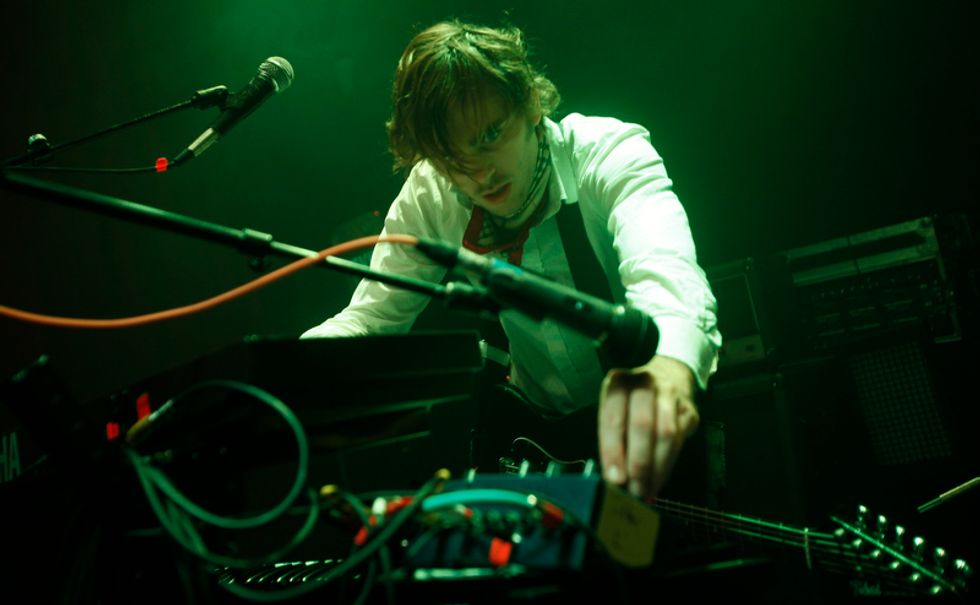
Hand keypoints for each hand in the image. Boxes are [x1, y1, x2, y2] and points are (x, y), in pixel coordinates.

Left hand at [598, 355, 698, 499]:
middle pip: (642, 425)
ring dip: (655, 468)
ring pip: (665, 435)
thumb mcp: (614, 409)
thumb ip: (612, 438)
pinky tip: (658, 480)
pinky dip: (667, 465)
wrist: (669, 376)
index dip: (613, 451)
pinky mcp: (688, 410)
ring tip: (646, 490)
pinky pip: (679, 441)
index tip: (614, 478)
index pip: (613, 419)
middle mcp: (645, 384)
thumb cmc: (632, 401)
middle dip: (638, 463)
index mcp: (618, 383)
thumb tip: (614, 477)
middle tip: (633, 489)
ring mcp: (670, 395)